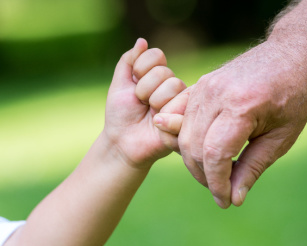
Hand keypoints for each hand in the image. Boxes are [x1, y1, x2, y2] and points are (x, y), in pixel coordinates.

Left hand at [104, 38, 185, 168]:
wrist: (122, 143)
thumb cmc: (120, 115)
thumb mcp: (119, 85)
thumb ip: (128, 61)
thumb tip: (142, 41)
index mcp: (157, 75)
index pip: (156, 55)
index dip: (140, 70)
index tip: (132, 86)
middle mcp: (171, 85)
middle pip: (163, 72)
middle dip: (144, 90)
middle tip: (140, 104)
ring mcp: (181, 101)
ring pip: (173, 86)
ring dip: (154, 103)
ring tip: (151, 115)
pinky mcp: (187, 117)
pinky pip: (182, 105)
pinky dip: (165, 116)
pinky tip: (159, 124)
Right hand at [157, 41, 306, 207]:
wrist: (292, 55)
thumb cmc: (294, 96)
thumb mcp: (281, 138)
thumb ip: (253, 168)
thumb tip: (233, 199)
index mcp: (242, 106)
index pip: (215, 154)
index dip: (217, 183)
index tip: (225, 201)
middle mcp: (216, 94)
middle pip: (193, 147)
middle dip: (204, 176)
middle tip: (222, 190)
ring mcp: (203, 87)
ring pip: (183, 135)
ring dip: (194, 161)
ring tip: (214, 173)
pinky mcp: (199, 85)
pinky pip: (180, 117)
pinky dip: (185, 139)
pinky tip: (199, 152)